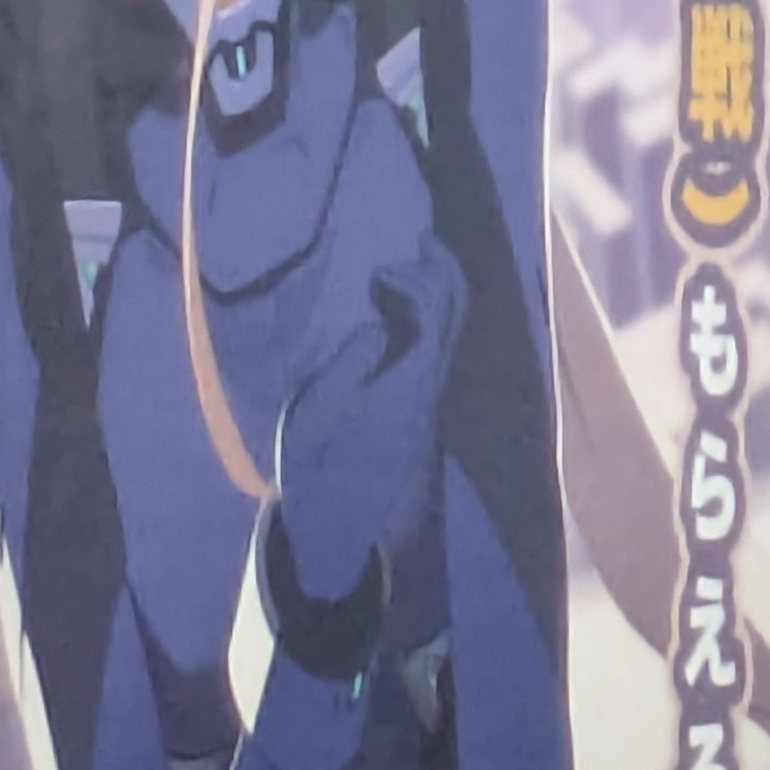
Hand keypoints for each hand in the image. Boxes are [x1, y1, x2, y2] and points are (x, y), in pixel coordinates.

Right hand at [273, 233, 460, 611]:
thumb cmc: (315, 472)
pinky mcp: (418, 405)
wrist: (336, 528)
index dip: (416, 280)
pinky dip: (429, 311)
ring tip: (411, 260)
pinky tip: (401, 303)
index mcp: (407, 385)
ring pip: (452, 329)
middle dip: (442, 270)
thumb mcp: (312, 419)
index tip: (378, 269)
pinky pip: (437, 344)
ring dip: (439, 289)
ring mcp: (428, 397)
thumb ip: (344, 368)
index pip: (434, 316)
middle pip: (456, 315)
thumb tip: (377, 327)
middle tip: (416, 240)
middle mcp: (430, 386)